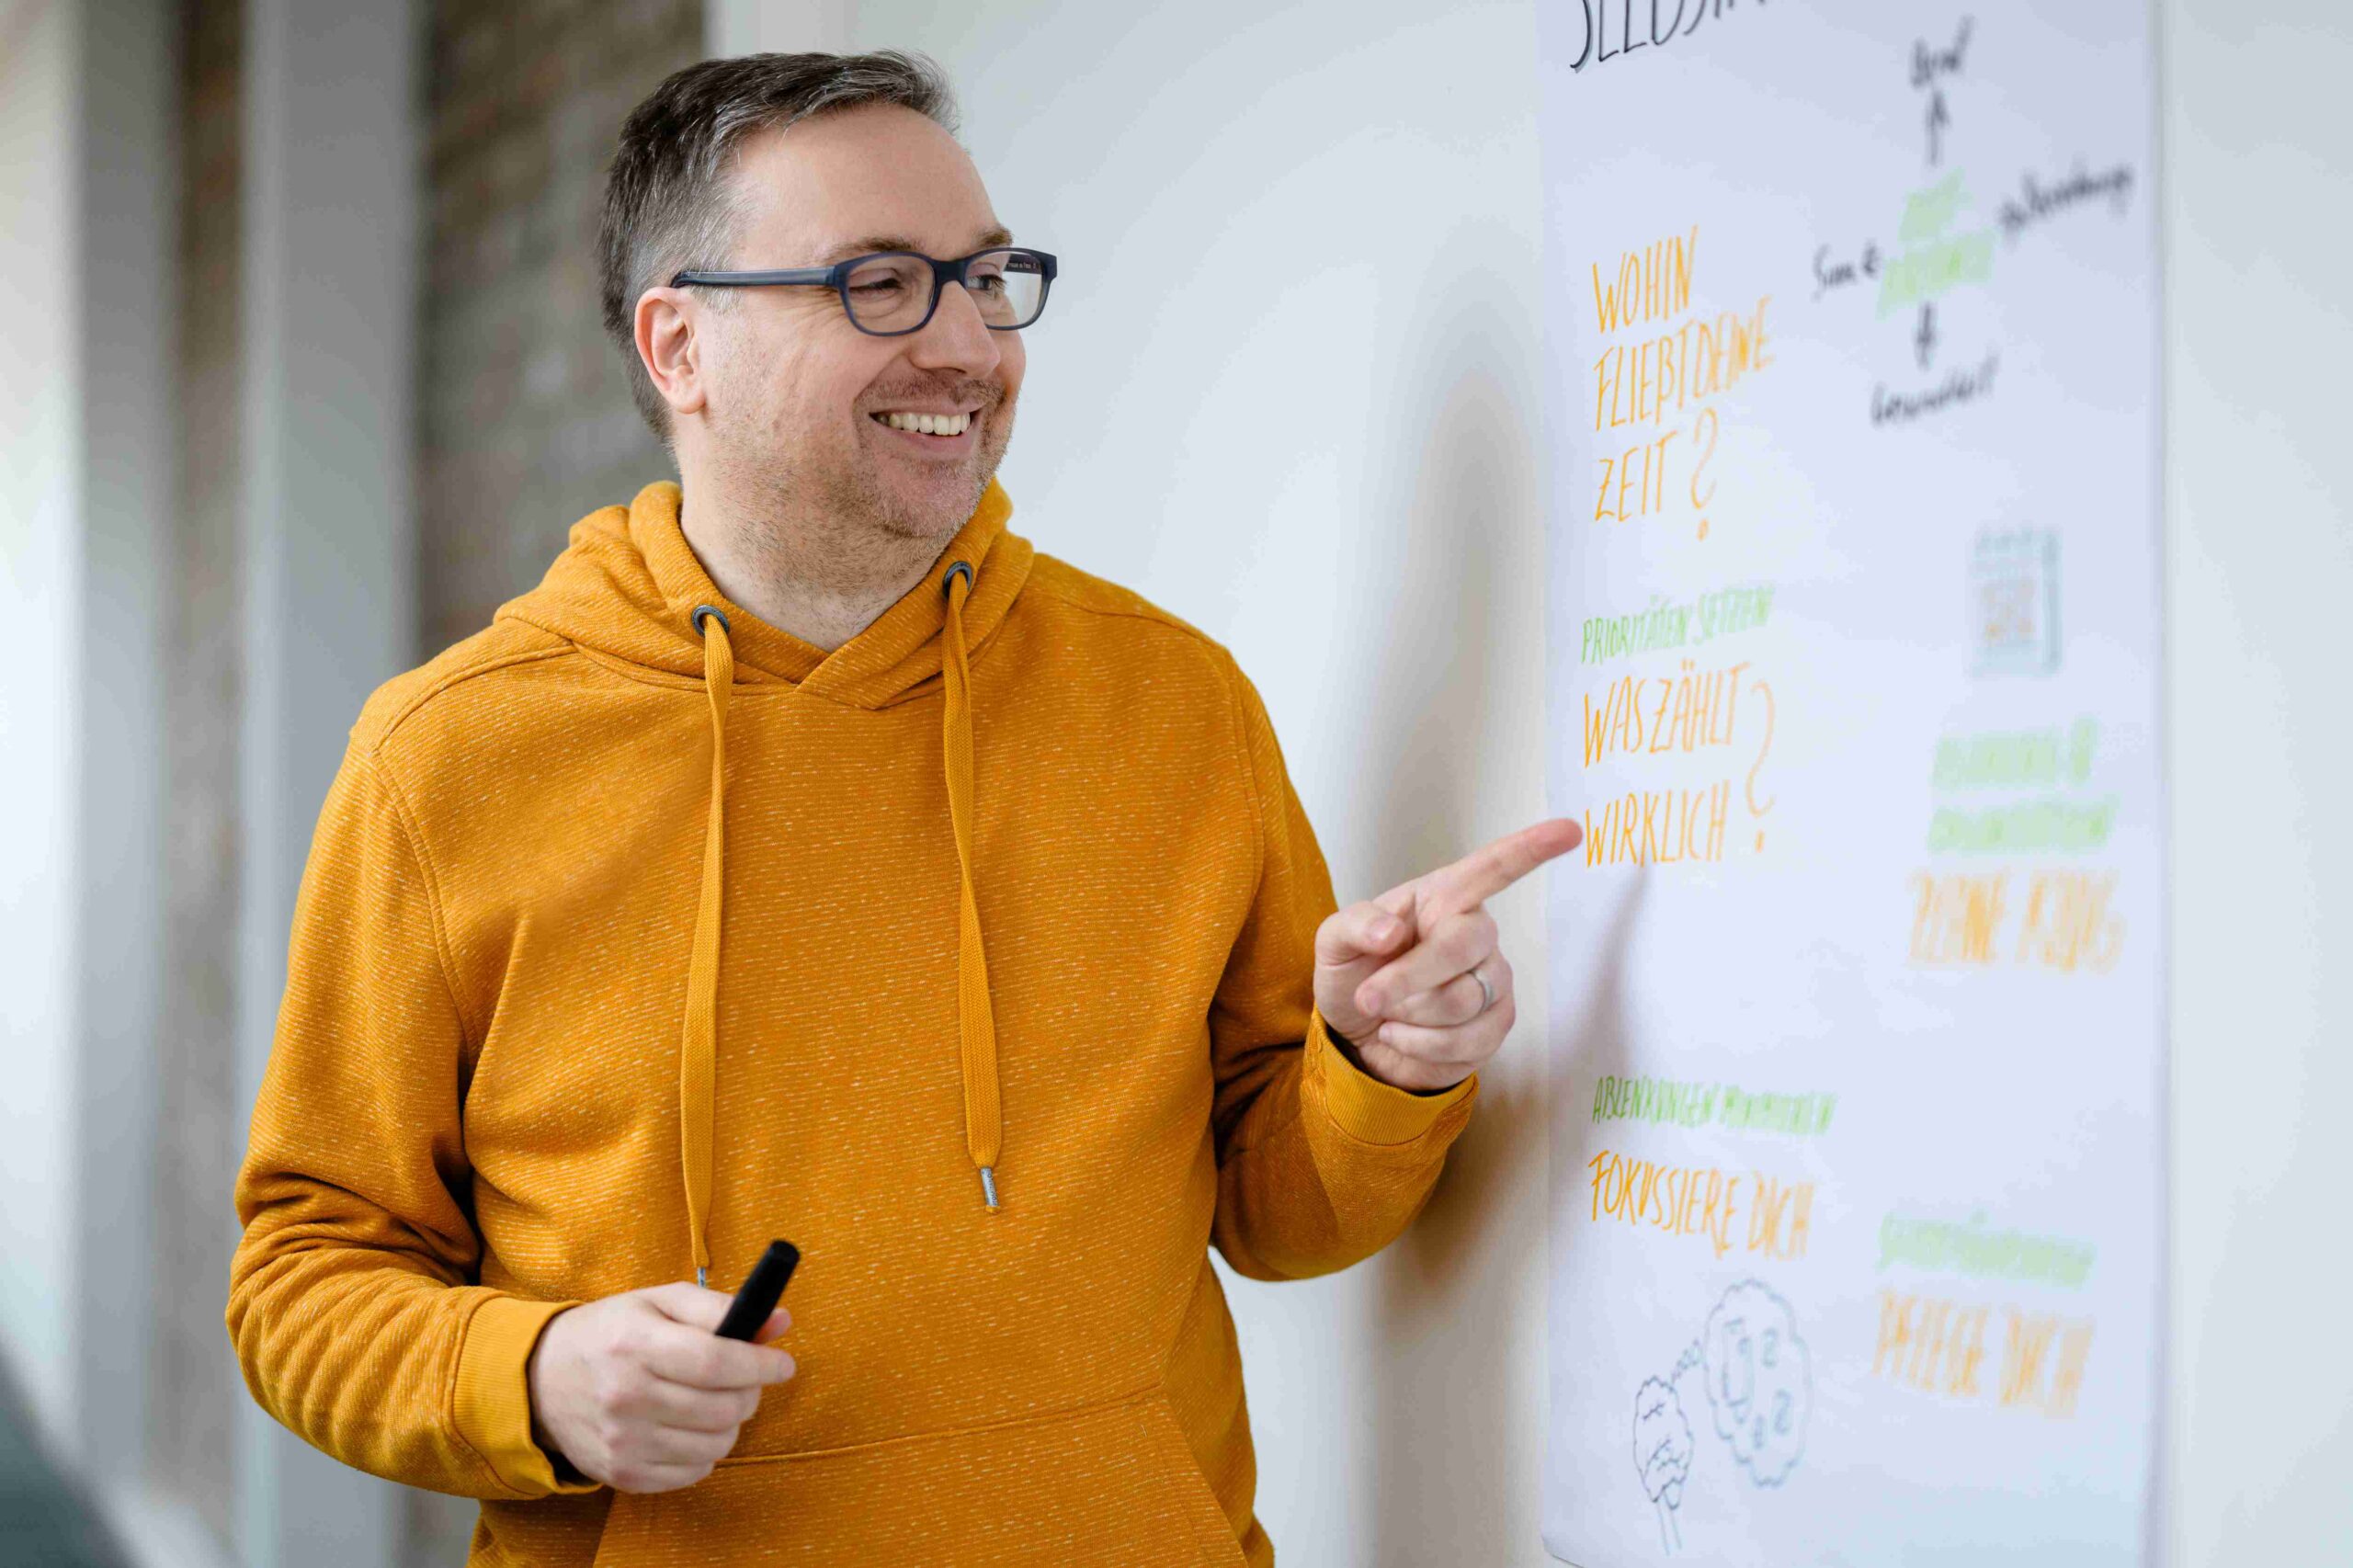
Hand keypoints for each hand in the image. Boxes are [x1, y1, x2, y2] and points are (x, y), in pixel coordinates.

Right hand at [525, 1282, 795, 1492]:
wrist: (541, 1379)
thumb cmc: (612, 1332)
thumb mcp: (659, 1302)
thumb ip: (719, 1309)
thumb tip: (780, 1321)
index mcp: (635, 1343)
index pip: (715, 1362)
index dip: (760, 1365)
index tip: (784, 1364)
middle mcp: (625, 1396)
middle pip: (721, 1408)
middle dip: (750, 1393)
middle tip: (746, 1380)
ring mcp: (622, 1441)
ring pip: (715, 1444)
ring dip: (730, 1423)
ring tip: (715, 1402)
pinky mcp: (621, 1473)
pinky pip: (693, 1472)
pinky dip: (705, 1451)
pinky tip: (689, 1427)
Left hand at [1312, 817, 1582, 1091]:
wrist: (1356, 1035)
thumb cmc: (1354, 973)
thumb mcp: (1334, 942)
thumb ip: (1356, 925)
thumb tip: (1392, 933)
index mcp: (1443, 899)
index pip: (1492, 868)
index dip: (1531, 849)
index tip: (1569, 831)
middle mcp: (1477, 935)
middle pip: (1463, 946)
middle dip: (1409, 978)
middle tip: (1367, 996)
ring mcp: (1493, 982)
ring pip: (1463, 1001)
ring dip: (1409, 1015)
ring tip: (1388, 1013)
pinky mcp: (1495, 1027)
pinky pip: (1465, 1041)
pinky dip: (1418, 1045)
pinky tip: (1401, 1036)